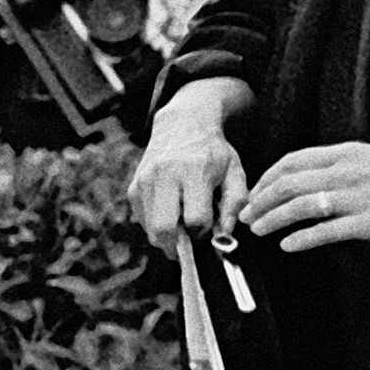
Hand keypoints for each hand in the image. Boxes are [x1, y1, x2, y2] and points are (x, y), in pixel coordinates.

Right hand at [129, 80, 251, 246]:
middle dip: (179, 245)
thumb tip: (225, 234)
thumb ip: (235, 203)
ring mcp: (145, 181)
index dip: (204, 231)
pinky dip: (156, 225)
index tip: (208, 226)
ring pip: (151, 229)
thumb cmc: (212, 152)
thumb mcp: (234, 171)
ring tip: (182, 225)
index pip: (195, 218)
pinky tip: (170, 212)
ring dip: (167, 237)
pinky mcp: (134, 187)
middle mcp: (165, 175)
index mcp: (195, 171)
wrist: (182, 124)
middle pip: (164, 229)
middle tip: (190, 241)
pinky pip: (142, 221)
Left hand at [242, 141, 369, 253]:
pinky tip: (288, 246)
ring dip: (273, 219)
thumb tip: (314, 179)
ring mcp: (358, 197)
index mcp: (348, 152)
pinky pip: (326, 231)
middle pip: (288, 182)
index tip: (256, 191)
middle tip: (247, 214)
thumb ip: (344, 165)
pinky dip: (301, 239)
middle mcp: (348, 171)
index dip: (267, 177)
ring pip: (300, 206)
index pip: (293, 160)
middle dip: (261, 200)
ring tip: (259, 230)